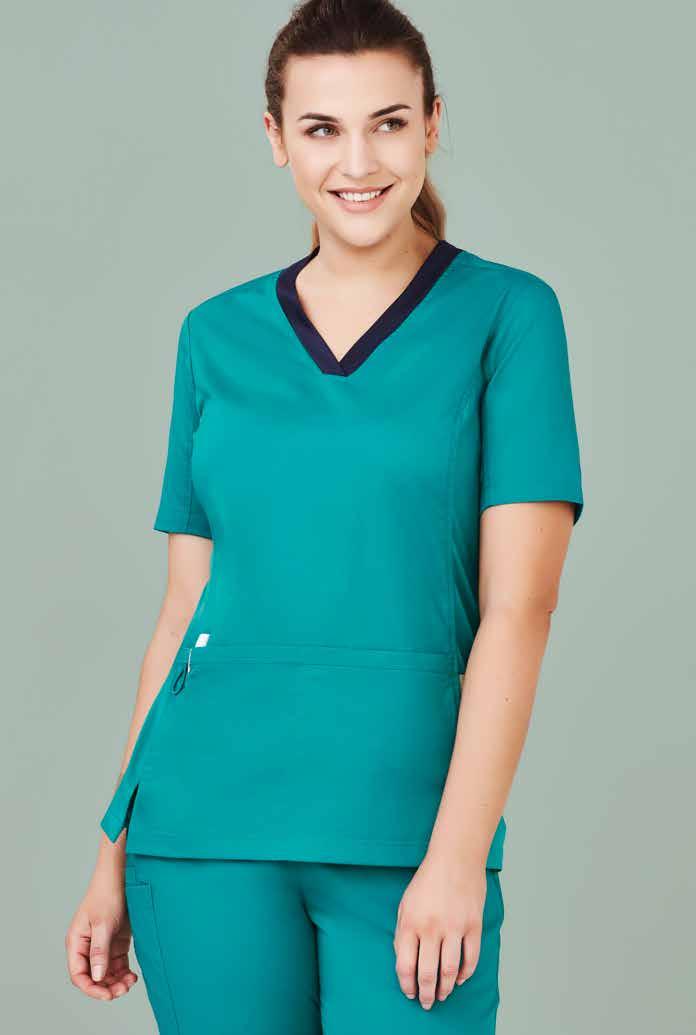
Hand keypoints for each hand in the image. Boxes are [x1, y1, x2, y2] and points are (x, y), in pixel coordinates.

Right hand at [65, 869, 138, 1000]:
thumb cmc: (106, 895)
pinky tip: (133, 976)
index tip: (107, 995)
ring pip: (106, 973)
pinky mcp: (115, 943)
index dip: (91, 988)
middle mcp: (87, 947)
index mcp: (76, 942)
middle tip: (123, 990)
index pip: (79, 974)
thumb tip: (97, 977)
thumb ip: (100, 951)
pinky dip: (124, 973)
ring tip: (130, 983)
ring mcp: (101, 945)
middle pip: (93, 977)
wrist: (121, 877)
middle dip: (106, 987)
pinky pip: (117, 965)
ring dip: (116, 982)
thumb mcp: (103, 924)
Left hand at [393, 852, 486, 1009]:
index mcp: (410, 922)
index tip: (410, 993)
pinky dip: (465, 973)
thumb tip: (405, 962)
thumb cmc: (428, 880)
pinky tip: (459, 979)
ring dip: (445, 988)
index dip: (407, 985)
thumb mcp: (405, 904)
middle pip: (428, 973)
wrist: (455, 858)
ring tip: (442, 995)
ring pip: (449, 970)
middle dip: (426, 993)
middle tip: (427, 1002)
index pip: (405, 965)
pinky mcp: (473, 925)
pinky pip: (471, 958)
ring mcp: (454, 927)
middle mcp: (431, 928)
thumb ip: (403, 933)